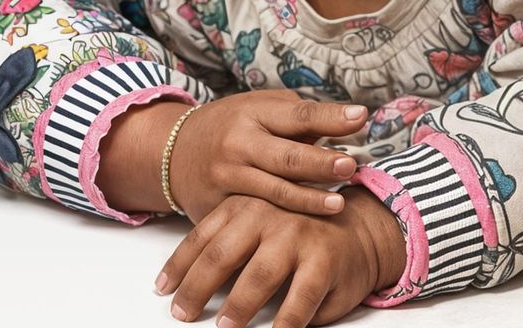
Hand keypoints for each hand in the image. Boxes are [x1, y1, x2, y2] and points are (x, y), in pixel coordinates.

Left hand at [154, 189, 402, 326]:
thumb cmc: (300, 232)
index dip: (179, 265)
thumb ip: (229, 240)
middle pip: (223, 255)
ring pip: (259, 276)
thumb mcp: (260, 223)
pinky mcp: (324, 261)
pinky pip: (299, 299)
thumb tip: (182, 282)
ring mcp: (298, 237)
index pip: (204, 236)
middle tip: (183, 313)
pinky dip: (283, 322)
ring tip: (224, 327)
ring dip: (238, 306)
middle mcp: (270, 215)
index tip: (162, 290)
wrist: (360, 229)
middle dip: (198, 288)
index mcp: (247, 205)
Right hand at [170, 90, 370, 221]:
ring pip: (273, 191)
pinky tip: (304, 227)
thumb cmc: (233, 126)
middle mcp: (240, 143)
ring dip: (308, 198)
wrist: (174, 152)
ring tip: (339, 204)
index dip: (330, 117)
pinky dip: (281, 221)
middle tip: (351, 165)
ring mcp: (228, 177)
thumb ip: (299, 119)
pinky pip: (254, 216)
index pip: (299, 115)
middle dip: (321, 162)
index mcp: (255, 113)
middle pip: (287, 156)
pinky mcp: (219, 207)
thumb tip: (348, 123)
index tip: (360, 116)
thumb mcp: (261, 110)